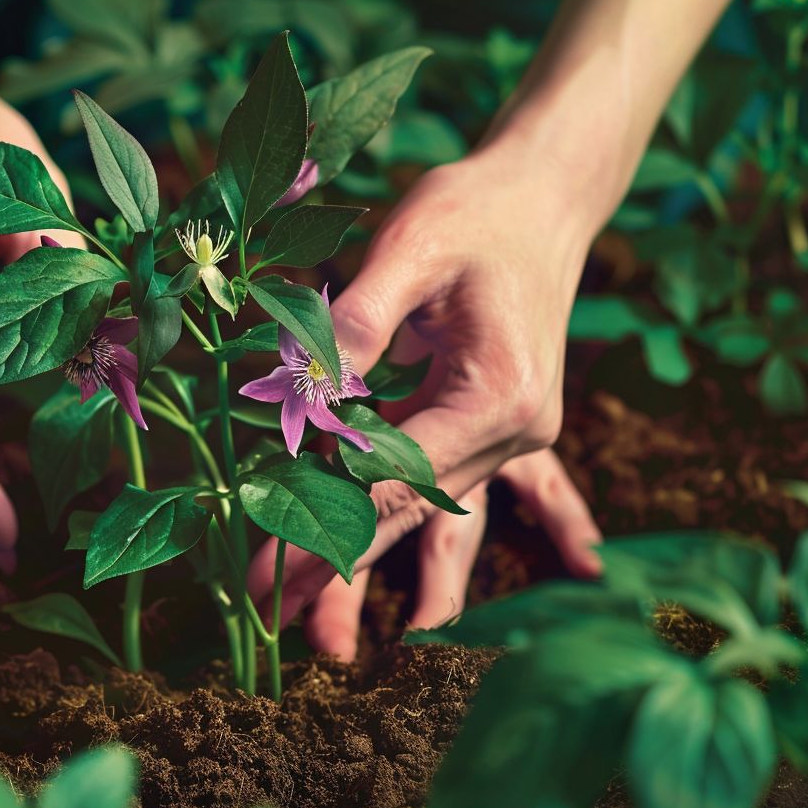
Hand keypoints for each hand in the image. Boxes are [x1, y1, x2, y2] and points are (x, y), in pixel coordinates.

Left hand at [248, 149, 603, 659]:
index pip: (397, 477)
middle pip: (411, 511)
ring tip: (296, 603)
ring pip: (421, 508)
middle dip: (335, 561)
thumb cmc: (477, 211)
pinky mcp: (489, 425)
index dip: (325, 523)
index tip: (265, 569)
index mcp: (500, 392)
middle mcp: (515, 428)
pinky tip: (339, 544)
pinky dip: (380, 509)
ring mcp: (509, 433)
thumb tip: (301, 391)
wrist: (542, 197)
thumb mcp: (413, 246)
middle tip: (266, 610)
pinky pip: (429, 479)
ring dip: (357, 549)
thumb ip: (357, 323)